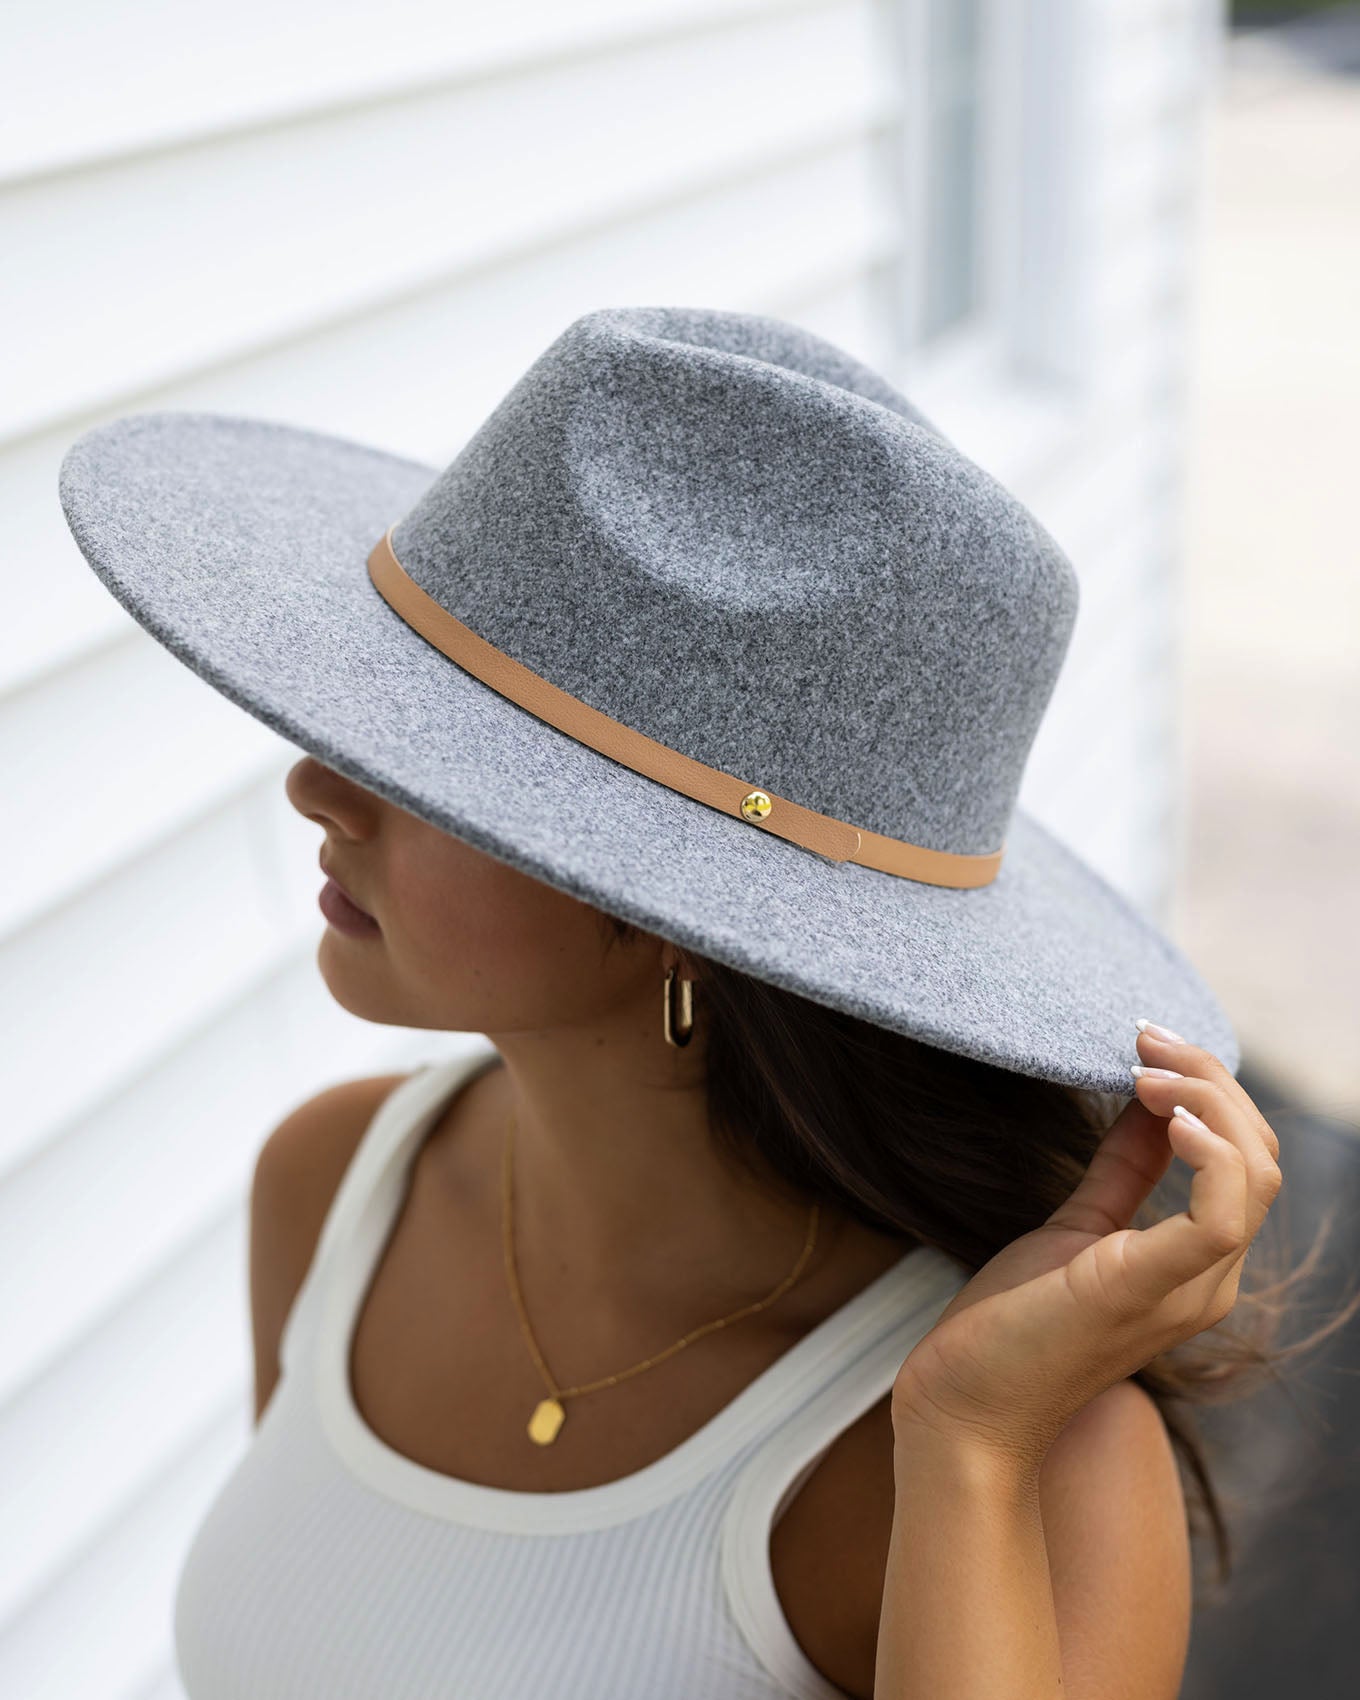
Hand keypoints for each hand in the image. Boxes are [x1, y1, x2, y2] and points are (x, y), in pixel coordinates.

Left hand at [890, 1024, 1282, 1467]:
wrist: (966, 1405)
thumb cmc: (1015, 1321)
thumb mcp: (1078, 1224)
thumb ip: (1122, 1170)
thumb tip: (1148, 1100)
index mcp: (1199, 1265)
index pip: (1248, 1159)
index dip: (1209, 1088)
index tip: (1145, 1044)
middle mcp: (1211, 1280)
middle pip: (1259, 1155)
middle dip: (1210, 1078)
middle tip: (1144, 1037)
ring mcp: (1187, 1289)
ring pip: (1253, 1173)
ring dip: (1206, 1099)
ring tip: (1145, 1069)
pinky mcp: (1143, 1288)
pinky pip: (1219, 1217)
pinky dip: (1208, 1154)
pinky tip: (1166, 1115)